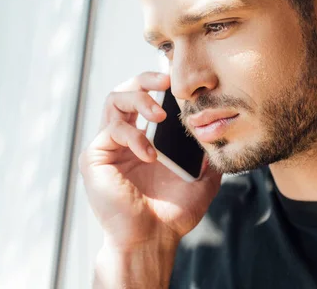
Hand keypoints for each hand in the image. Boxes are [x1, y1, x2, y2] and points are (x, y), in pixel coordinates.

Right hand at [79, 72, 221, 250]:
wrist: (152, 240)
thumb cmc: (173, 213)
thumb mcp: (201, 178)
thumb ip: (208, 155)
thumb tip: (220, 132)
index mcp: (143, 140)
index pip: (146, 100)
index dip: (158, 83)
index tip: (178, 76)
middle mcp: (122, 139)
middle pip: (126, 91)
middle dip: (146, 79)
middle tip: (167, 80)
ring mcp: (107, 147)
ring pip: (113, 100)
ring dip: (139, 99)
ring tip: (160, 115)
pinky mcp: (95, 157)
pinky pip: (111, 130)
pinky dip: (134, 136)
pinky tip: (150, 154)